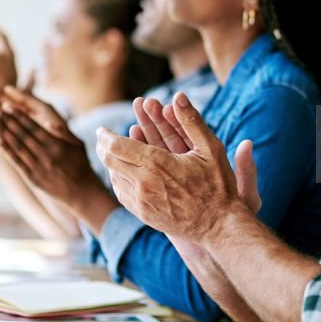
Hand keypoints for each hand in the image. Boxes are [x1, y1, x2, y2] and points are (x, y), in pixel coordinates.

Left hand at [0, 76, 103, 207]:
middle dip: (7, 120)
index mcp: (57, 144)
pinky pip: (17, 162)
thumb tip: (50, 121)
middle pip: (23, 134)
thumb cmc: (80, 165)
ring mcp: (39, 166)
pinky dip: (6, 150)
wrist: (82, 192)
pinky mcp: (33, 178)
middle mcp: (47, 153)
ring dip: (2, 132)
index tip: (6, 105)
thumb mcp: (78, 145)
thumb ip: (64, 132)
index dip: (19, 115)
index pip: (34, 126)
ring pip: (17, 146)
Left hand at [97, 92, 254, 241]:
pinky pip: (122, 194)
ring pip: (114, 178)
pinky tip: (123, 175)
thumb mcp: (210, 148)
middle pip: (109, 161)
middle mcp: (143, 182)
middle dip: (103, 147)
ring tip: (111, 154)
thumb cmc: (218, 185)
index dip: (105, 136)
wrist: (218, 226)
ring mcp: (141, 201)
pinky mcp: (144, 214)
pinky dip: (118, 181)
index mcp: (156, 163)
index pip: (116, 146)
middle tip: (102, 138)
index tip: (102, 129)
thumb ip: (192, 120)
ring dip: (110, 164)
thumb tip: (178, 95)